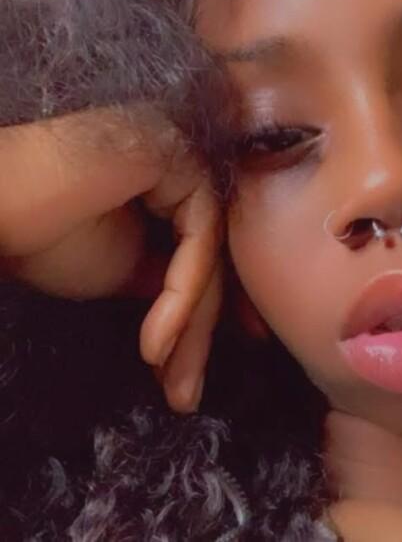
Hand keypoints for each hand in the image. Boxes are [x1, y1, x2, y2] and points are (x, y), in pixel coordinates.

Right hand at [0, 105, 223, 412]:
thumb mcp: (123, 269)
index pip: (208, 251)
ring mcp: (184, 153)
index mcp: (173, 181)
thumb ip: (168, 278)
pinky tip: (157, 343)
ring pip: (210, 252)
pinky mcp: (176, 158)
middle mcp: (186, 160)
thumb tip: (206, 308)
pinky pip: (200, 237)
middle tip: (189, 392)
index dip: (215, 310)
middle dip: (204, 328)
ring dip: (193, 324)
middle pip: (212, 253)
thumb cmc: (43, 234)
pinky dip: (182, 295)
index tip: (208, 364)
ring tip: (175, 384)